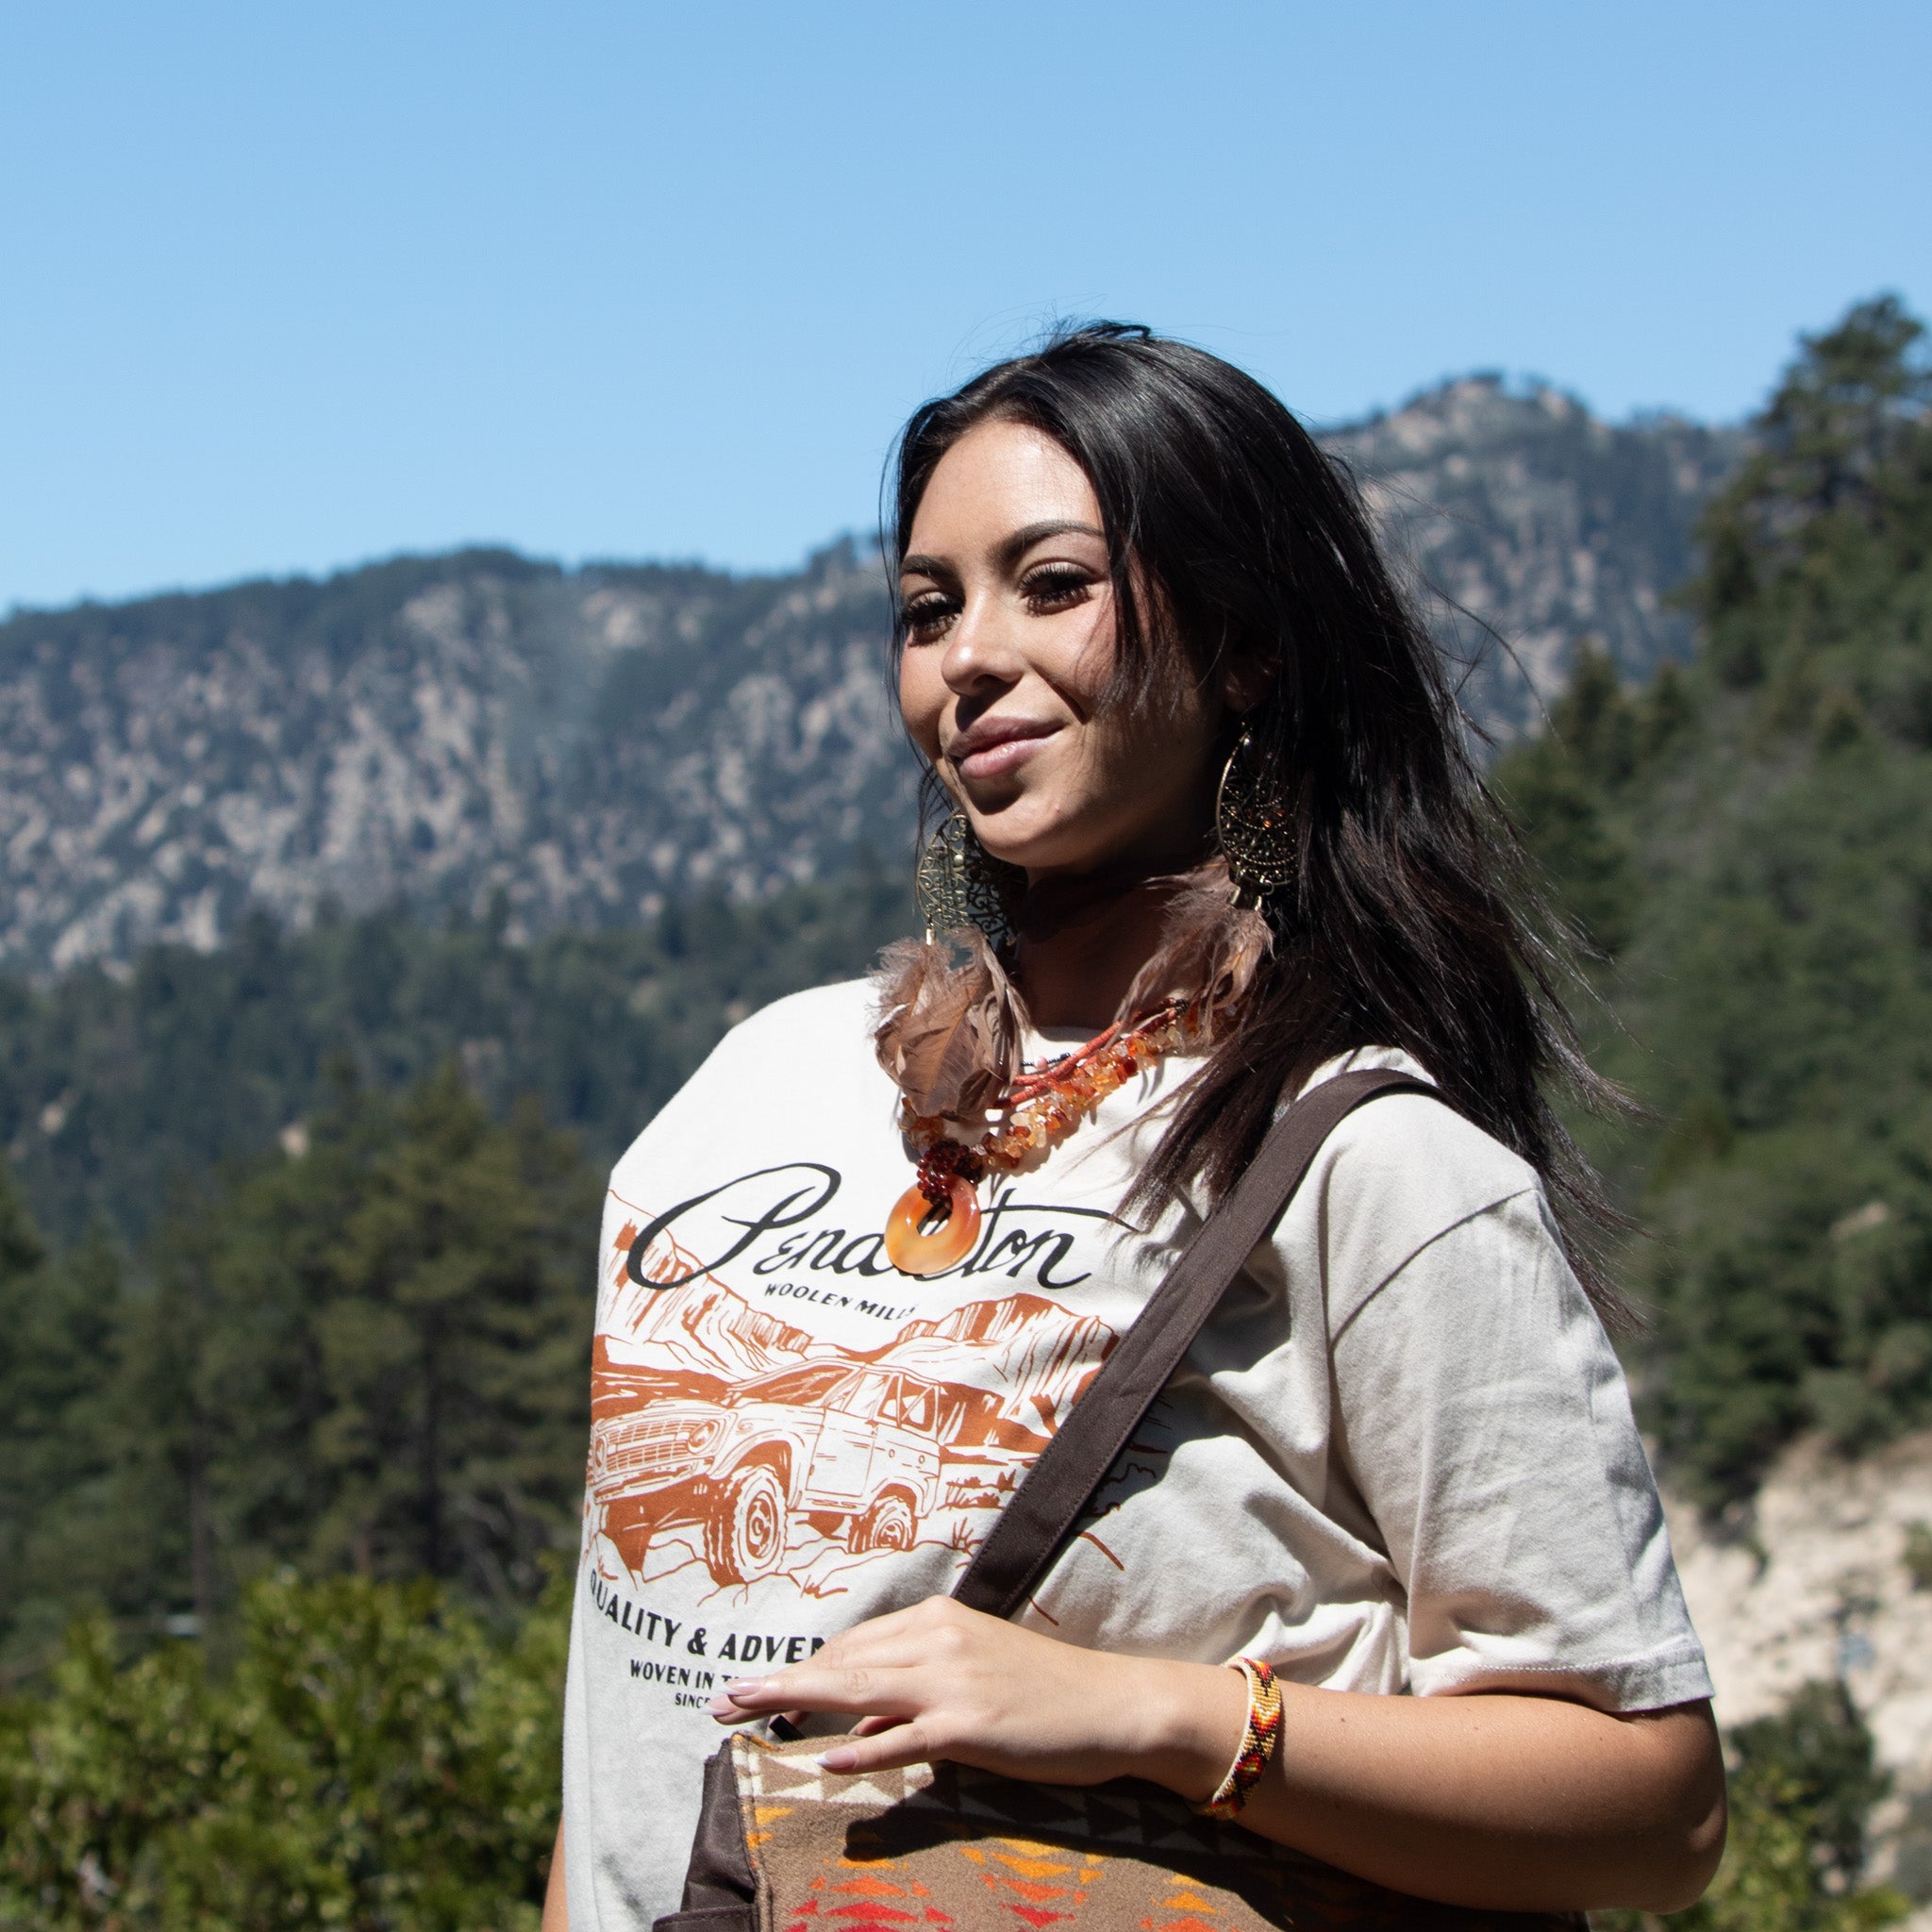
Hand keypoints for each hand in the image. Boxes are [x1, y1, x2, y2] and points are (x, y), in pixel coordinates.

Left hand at [708, 1595, 1245, 1797]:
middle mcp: (939, 1640)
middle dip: (779, 1682)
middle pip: (843, 1660)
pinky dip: (861, 1746)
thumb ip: (914, 1700)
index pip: (854, 1645)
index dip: (802, 1668)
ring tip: (746, 1715)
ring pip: (859, 1688)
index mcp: (939, 1621)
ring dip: (797, 1701)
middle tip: (723, 1701)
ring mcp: (954, 1681)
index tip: (755, 1686)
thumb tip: (857, 1729)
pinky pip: (904, 1737)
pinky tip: (824, 1754)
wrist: (1114, 1705)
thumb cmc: (1046, 1696)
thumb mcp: (974, 1680)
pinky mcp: (972, 1725)